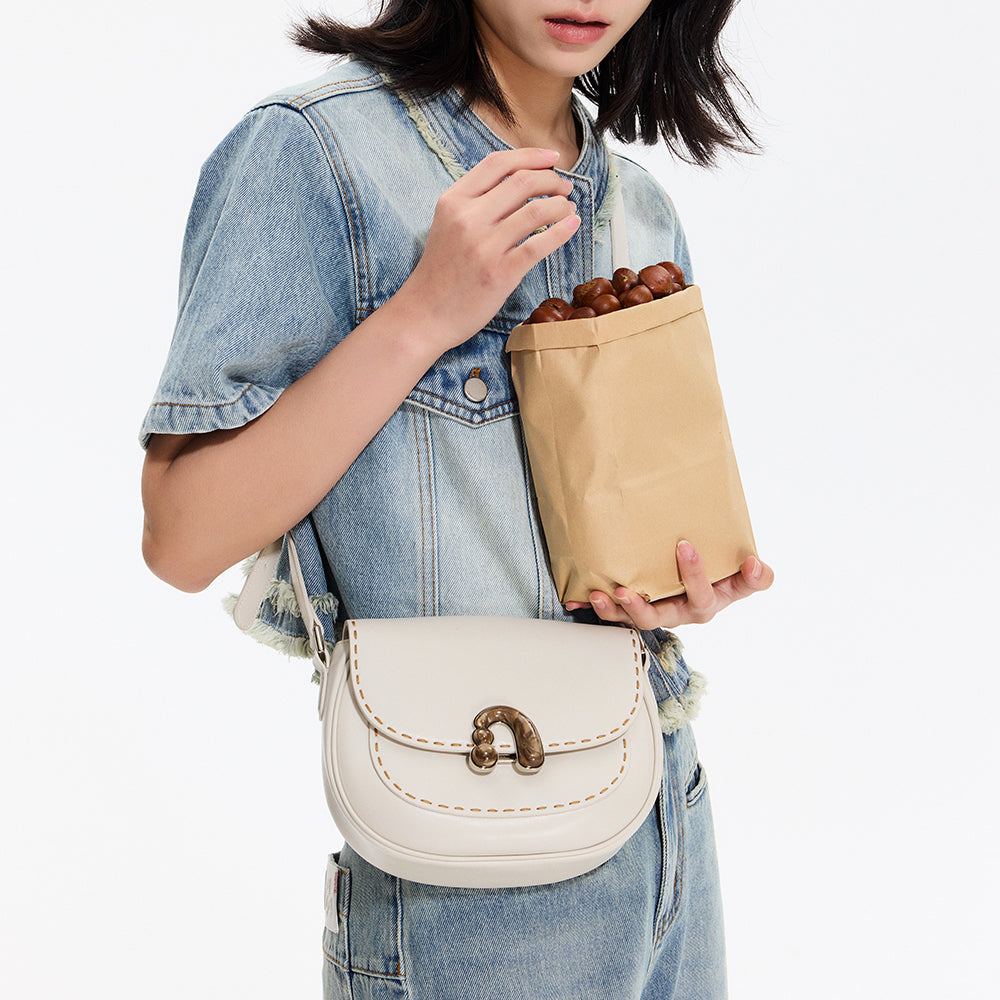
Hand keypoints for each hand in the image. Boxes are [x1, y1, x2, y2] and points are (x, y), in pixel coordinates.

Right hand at [397, 147, 579, 352]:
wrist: (424, 315)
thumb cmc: (440, 273)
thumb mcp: (446, 225)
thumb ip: (474, 203)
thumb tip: (518, 183)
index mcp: (453, 201)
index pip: (498, 164)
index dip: (530, 156)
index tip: (552, 158)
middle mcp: (468, 219)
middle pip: (522, 182)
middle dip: (552, 179)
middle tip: (564, 186)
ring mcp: (484, 246)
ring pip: (536, 211)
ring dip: (560, 205)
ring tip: (568, 207)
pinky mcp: (500, 273)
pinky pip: (539, 244)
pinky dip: (562, 231)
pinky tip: (572, 225)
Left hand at [564, 540, 773, 628]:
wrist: (693, 582)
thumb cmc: (718, 580)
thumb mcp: (741, 579)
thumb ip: (756, 577)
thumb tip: (755, 564)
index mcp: (708, 602)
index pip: (706, 593)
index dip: (702, 575)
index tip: (694, 548)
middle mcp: (681, 612)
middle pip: (663, 615)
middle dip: (643, 605)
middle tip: (627, 589)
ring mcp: (658, 612)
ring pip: (637, 618)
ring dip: (617, 609)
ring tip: (602, 595)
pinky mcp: (635, 609)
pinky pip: (615, 611)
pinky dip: (595, 606)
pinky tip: (577, 597)